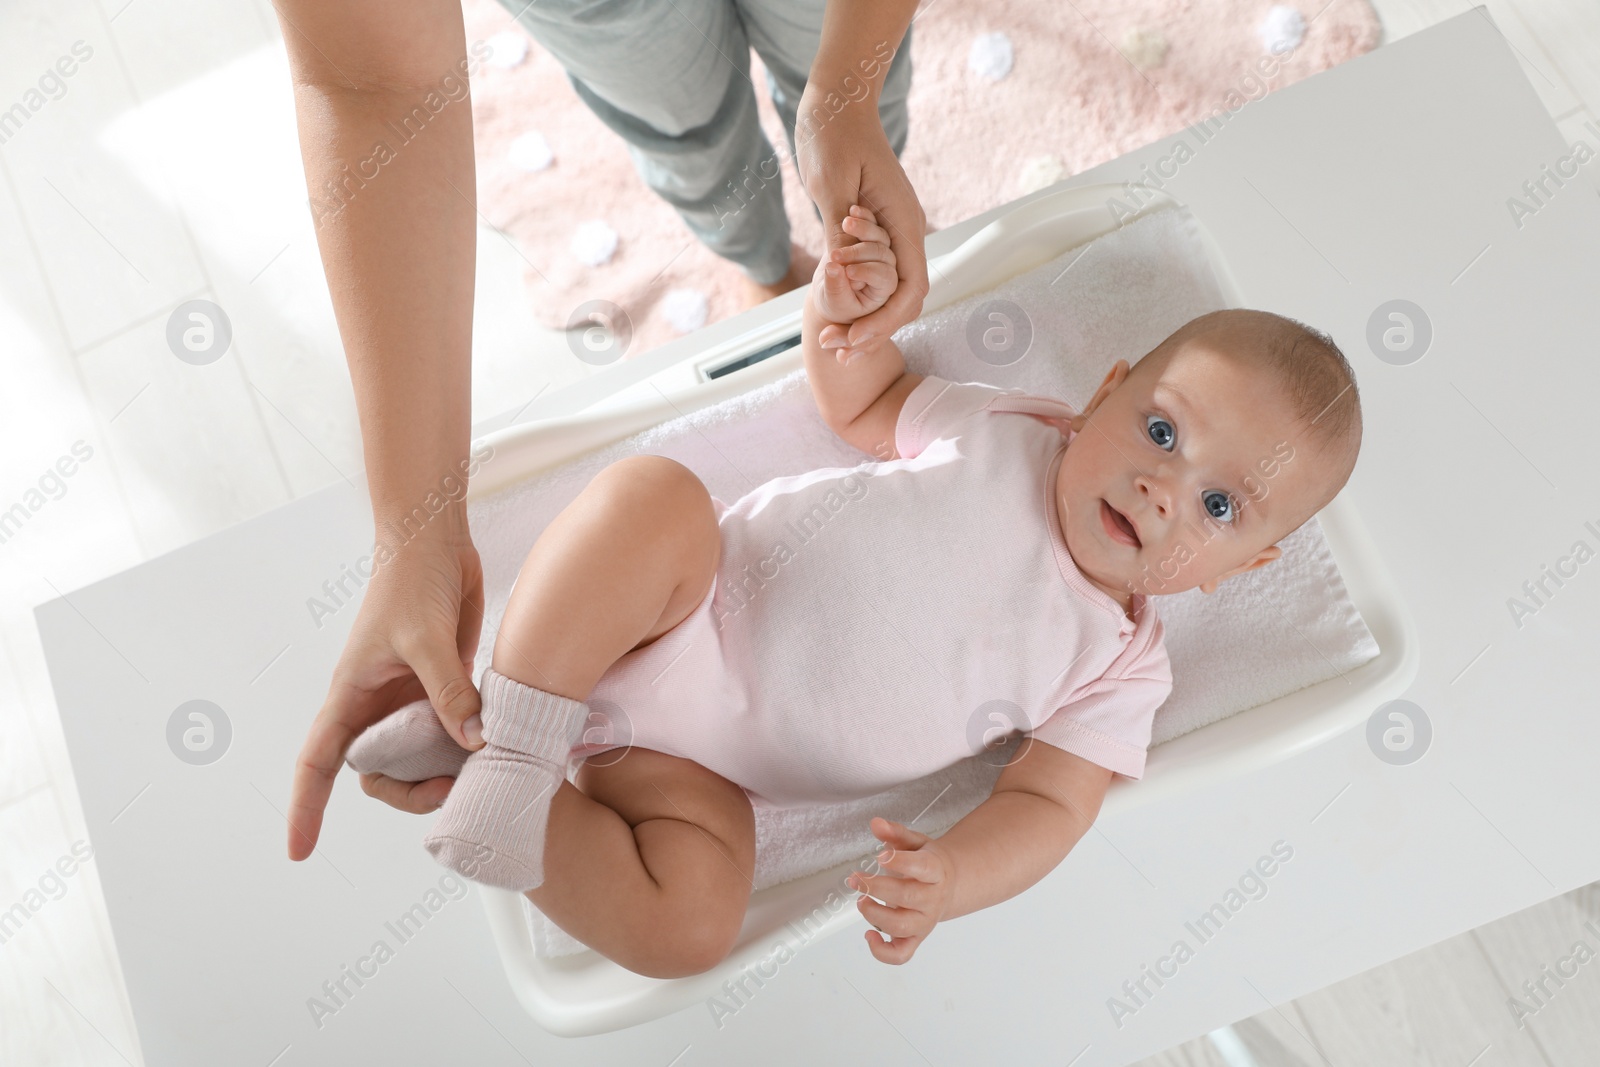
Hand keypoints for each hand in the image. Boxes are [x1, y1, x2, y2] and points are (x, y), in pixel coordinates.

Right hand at [287, 513, 484, 859]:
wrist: (435, 542)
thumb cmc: (412, 582)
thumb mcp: (428, 640)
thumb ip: (449, 692)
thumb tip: (473, 744)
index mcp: (352, 696)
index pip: (317, 763)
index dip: (306, 809)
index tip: (299, 852)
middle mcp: (377, 705)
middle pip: (380, 774)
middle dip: (409, 794)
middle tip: (452, 790)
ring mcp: (410, 698)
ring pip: (420, 757)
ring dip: (444, 772)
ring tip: (479, 769)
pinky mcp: (443, 685)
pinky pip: (451, 730)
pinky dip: (468, 744)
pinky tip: (496, 747)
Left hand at [795, 98, 927, 350]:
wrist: (837, 101)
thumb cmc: (833, 135)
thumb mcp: (830, 186)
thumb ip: (839, 233)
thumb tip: (842, 274)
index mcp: (904, 223)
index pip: (910, 290)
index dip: (884, 323)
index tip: (853, 343)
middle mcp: (906, 231)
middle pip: (905, 299)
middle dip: (875, 331)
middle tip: (838, 353)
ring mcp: (894, 231)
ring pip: (893, 291)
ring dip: (867, 320)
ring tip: (835, 342)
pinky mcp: (878, 229)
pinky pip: (879, 275)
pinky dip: (861, 299)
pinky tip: (838, 314)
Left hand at [845, 816, 955, 963]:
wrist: (947, 885)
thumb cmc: (927, 864)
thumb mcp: (913, 842)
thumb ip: (895, 833)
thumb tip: (876, 824)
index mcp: (935, 872)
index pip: (922, 867)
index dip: (900, 862)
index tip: (879, 856)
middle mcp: (932, 899)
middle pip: (907, 897)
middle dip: (876, 887)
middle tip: (856, 878)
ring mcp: (924, 922)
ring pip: (902, 927)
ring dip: (875, 916)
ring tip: (861, 901)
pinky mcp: (916, 938)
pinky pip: (901, 955)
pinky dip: (882, 952)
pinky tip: (868, 935)